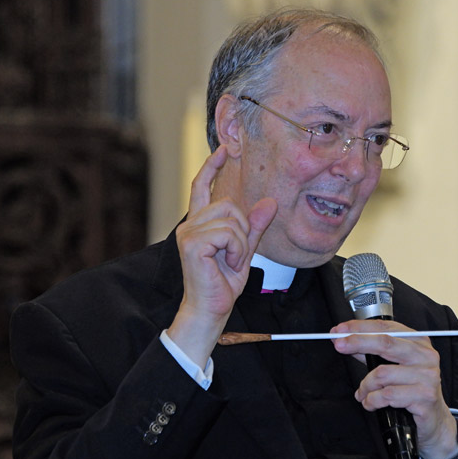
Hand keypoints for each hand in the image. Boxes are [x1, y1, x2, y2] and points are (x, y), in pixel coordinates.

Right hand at [167, 147, 276, 366]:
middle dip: (243, 228)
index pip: (202, 187)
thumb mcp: (245, 250)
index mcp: (199, 224)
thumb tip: (270, 203)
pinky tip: (229, 263)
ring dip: (241, 243)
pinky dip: (237, 249)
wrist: (211, 309)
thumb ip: (254, 227)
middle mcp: (190, 225)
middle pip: (228, 203)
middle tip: (237, 254)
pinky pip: (228, 233)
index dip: (212, 167)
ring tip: (232, 261)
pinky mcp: (191, 244)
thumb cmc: (222, 284)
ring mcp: (188, 233)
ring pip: (230, 219)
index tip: (225, 149)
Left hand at [331, 319, 457, 458]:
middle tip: (338, 346)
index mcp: (419, 342)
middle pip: (385, 342)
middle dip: (357, 342)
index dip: (360, 327)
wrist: (434, 421)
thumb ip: (372, 353)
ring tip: (362, 394)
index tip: (340, 330)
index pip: (387, 327)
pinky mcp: (425, 396)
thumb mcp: (393, 367)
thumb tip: (345, 340)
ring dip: (365, 386)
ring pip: (382, 373)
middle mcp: (426, 356)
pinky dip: (372, 400)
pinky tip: (371, 403)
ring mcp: (428, 376)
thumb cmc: (411, 391)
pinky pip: (387, 395)